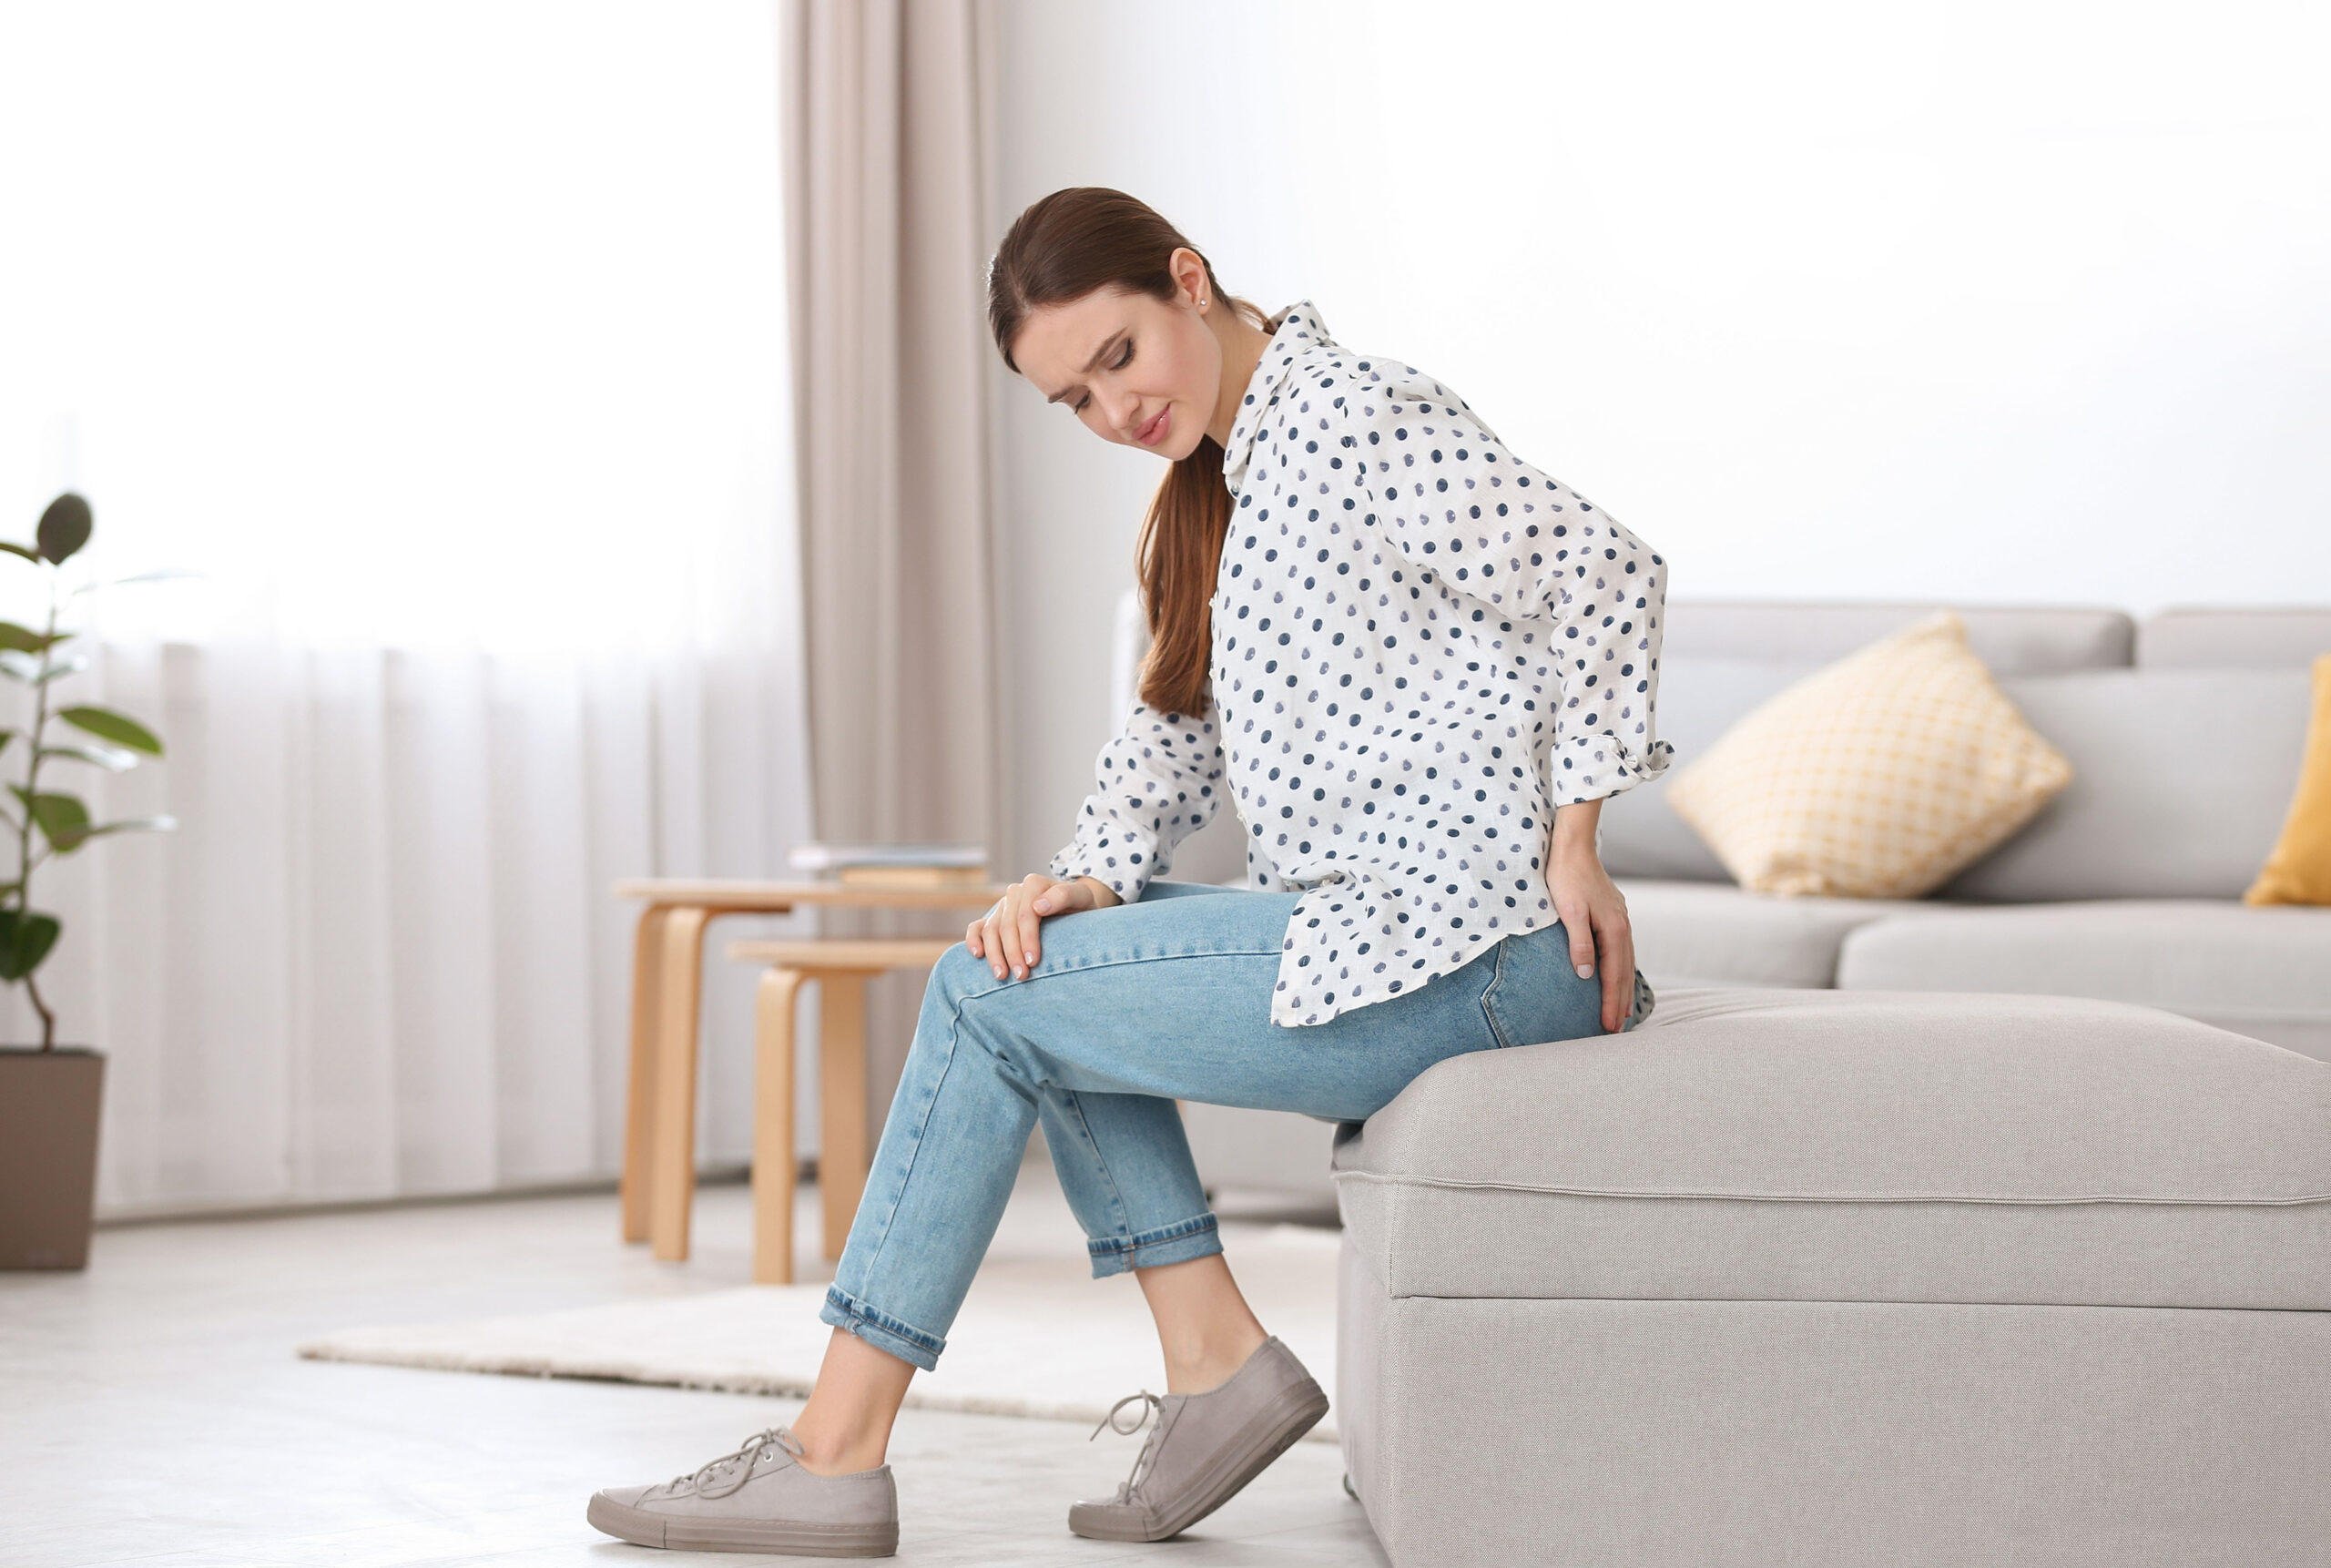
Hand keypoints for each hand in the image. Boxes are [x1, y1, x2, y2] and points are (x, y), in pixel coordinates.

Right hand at [965, 872, 1119, 979]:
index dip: (1027, 939)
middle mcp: (1015, 893)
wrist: (1077, 905)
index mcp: (1034, 884)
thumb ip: (1063, 896)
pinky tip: (977, 954)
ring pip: (990, 929)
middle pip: (1007, 925)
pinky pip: (978, 927)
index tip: (1033, 961)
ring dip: (994, 954)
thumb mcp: (1081, 897)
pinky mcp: (995, 917)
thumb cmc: (1082, 903)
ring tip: (1002, 976)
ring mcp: (1003, 906)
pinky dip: (974, 940)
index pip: (1026, 915)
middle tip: (1021, 976)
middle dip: (1012, 952)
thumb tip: (1038, 906)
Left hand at [1548, 813, 1634, 1033]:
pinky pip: (1622, 951)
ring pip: (1626, 962)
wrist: (1573, 847)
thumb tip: (1587, 975)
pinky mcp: (1614, 916)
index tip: (1608, 1026)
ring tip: (1622, 1011)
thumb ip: (1579, 943)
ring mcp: (1621, 921)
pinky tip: (1617, 975)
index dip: (1610, 1002)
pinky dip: (1622, 969)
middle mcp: (1623, 927)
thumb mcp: (1568, 912)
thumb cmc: (1566, 877)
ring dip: (1623, 988)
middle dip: (1621, 1002)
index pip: (1613, 975)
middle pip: (1624, 973)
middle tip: (1617, 1030)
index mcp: (1614, 929)